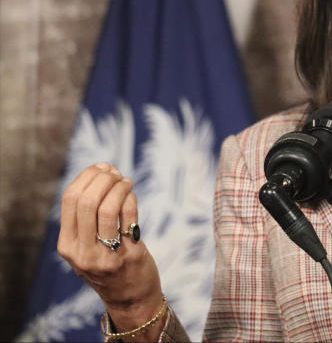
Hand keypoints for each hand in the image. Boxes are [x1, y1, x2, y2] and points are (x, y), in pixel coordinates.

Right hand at [57, 163, 164, 339]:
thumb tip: (100, 172)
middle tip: (115, 173)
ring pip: (108, 207)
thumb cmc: (108, 263)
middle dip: (103, 179)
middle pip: (87, 201)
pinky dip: (131, 199)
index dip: (87, 177)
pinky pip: (130, 217)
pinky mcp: (129, 256)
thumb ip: (85, 218)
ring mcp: (105, 255)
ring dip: (120, 187)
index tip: (101, 168)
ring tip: (126, 182)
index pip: (70, 200)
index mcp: (67, 245)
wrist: (129, 297)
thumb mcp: (85, 247)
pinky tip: (132, 195)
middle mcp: (82, 252)